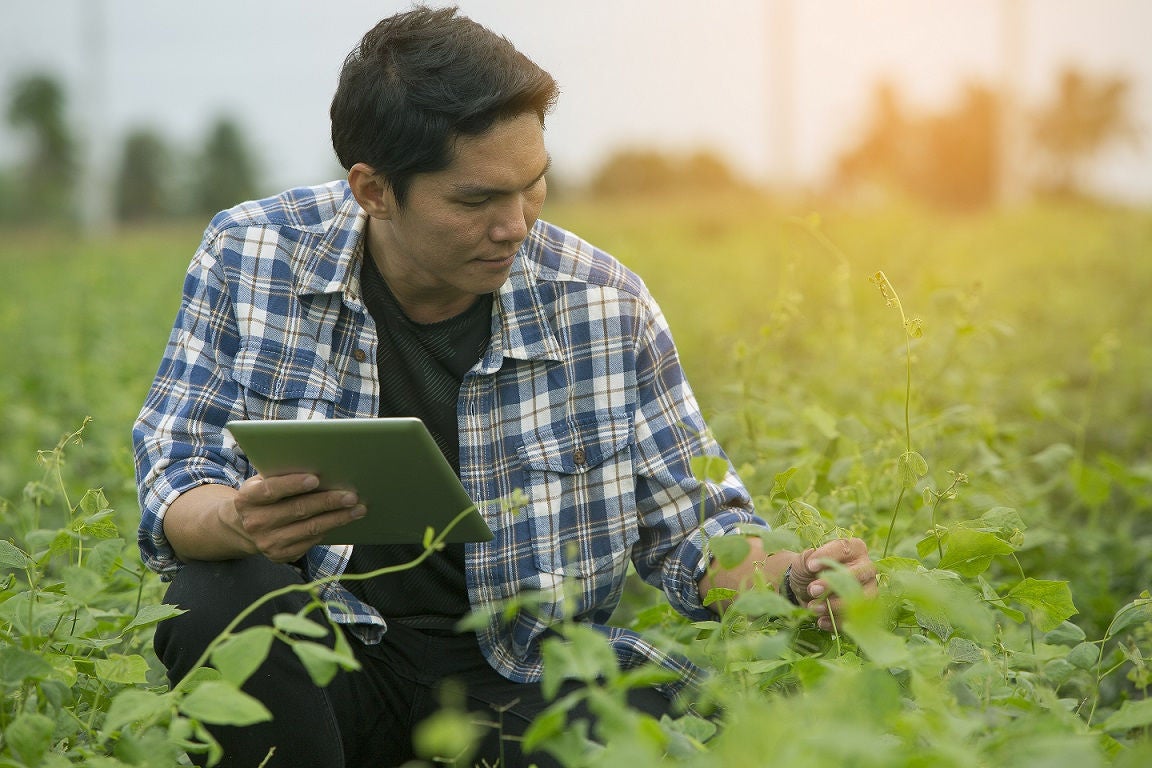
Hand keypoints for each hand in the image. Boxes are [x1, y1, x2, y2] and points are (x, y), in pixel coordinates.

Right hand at [232, 473, 365, 561]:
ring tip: (357, 509)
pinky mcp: (280, 555)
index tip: (316, 478)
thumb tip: (319, 464)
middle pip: (298, 510)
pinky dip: (329, 529)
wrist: (244, 527)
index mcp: (247, 498)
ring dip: (337, 518)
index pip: (271, 490)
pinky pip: (310, 541)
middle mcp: (255, 522)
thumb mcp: (262, 482)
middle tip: (351, 496)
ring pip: (309, 529)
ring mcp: (267, 542)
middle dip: (328, 502)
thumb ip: (281, 475)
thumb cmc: (262, 497)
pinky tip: (343, 520)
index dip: (293, 484)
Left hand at [788, 538, 876, 630]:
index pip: (844, 549)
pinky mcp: (866, 609)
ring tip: (814, 608)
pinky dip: (837, 622)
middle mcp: (866, 567)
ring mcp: (870, 589)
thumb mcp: (804, 561)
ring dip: (836, 605)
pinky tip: (821, 621)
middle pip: (858, 575)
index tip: (811, 566)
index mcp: (854, 548)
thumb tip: (812, 564)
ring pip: (862, 598)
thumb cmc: (809, 569)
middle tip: (813, 590)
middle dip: (834, 584)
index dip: (827, 557)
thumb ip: (808, 559)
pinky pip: (857, 617)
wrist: (806, 589)